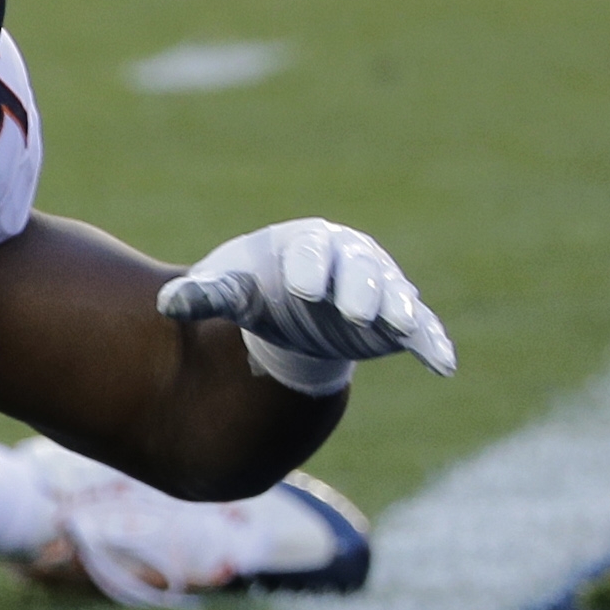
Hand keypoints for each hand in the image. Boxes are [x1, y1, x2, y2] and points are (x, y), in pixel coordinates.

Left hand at [156, 218, 456, 395]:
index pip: (313, 251)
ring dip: (398, 311)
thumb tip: (167, 303)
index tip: (302, 291)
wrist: (288, 313)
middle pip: (362, 270)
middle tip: (355, 311)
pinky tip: (442, 365)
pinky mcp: (398, 321)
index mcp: (308, 243)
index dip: (310, 269)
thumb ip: (202, 295)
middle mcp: (352, 259)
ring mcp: (380, 289)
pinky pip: (422, 329)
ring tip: (399, 329)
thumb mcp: (228, 289)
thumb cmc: (255, 290)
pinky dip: (432, 344)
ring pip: (395, 296)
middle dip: (360, 289)